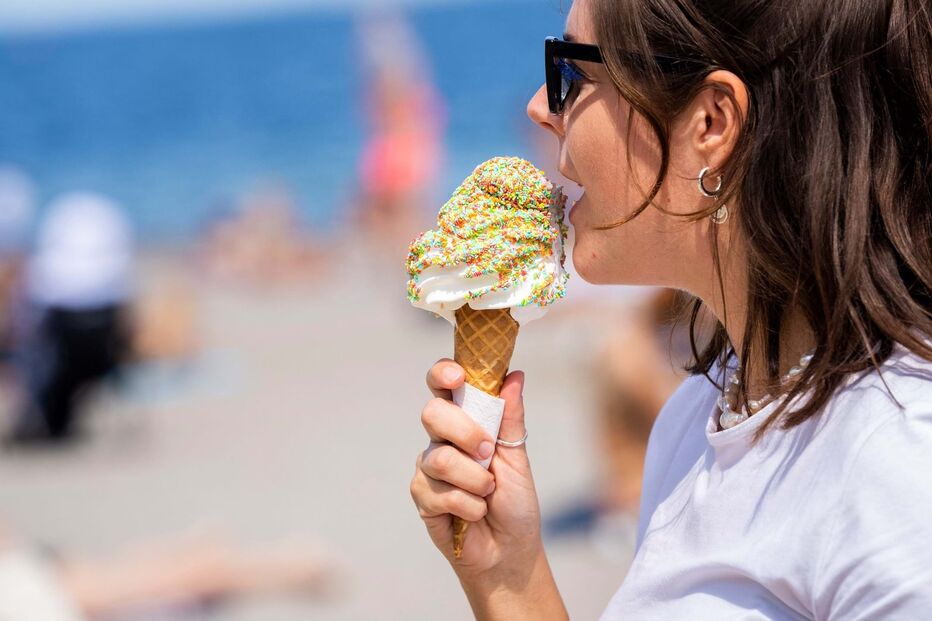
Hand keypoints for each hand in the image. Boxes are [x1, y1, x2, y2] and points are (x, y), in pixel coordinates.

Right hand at [410, 359, 543, 578]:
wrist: (510, 551)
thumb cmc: (515, 502)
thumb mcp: (518, 458)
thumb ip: (511, 418)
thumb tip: (515, 376)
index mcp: (466, 420)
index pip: (443, 386)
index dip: (443, 374)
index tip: (457, 377)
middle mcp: (443, 439)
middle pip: (432, 413)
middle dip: (464, 431)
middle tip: (487, 452)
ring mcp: (429, 467)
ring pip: (439, 458)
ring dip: (474, 479)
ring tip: (489, 493)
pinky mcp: (423, 496)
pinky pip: (438, 491)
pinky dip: (468, 504)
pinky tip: (475, 513)